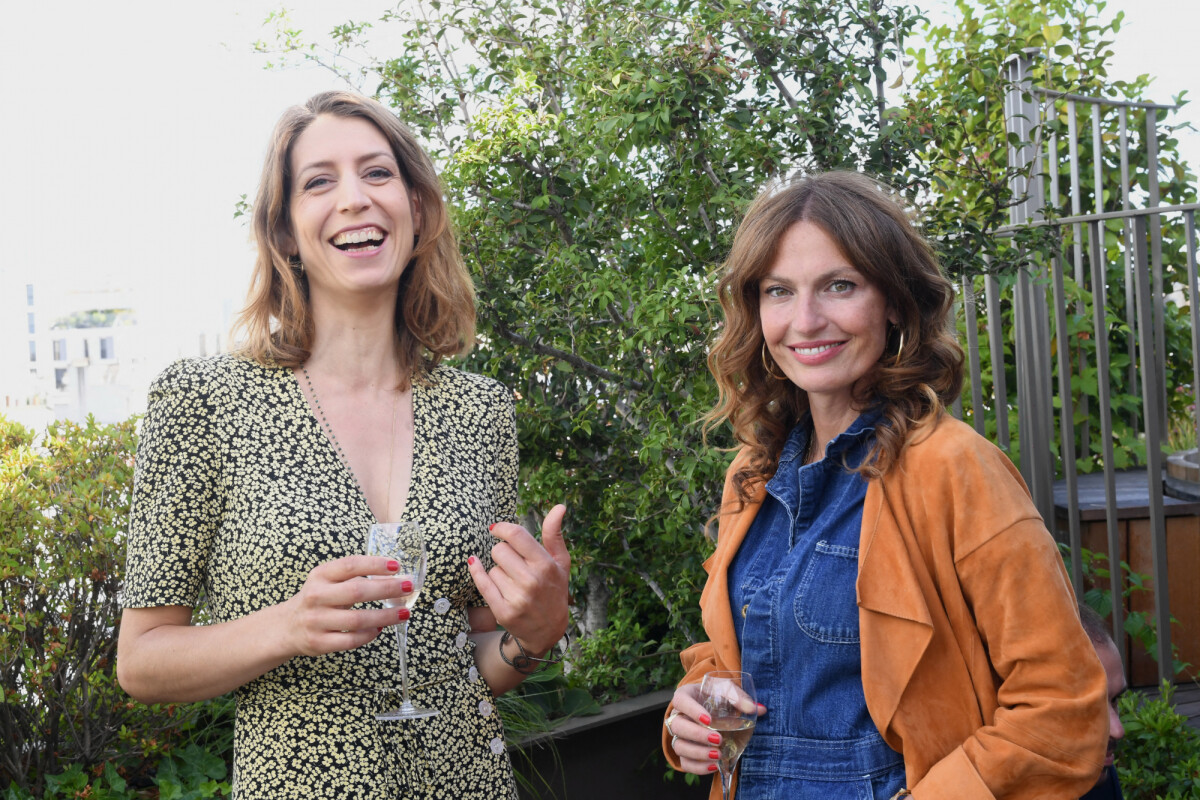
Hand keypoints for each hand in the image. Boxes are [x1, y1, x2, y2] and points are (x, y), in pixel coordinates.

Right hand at [281, 556, 415, 656]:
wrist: (286, 626)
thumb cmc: (317, 599)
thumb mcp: (327, 581)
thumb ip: (352, 576)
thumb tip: (392, 575)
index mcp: (320, 575)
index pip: (350, 565)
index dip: (374, 564)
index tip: (396, 566)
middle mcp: (316, 596)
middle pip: (357, 591)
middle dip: (387, 589)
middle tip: (407, 587)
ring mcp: (316, 621)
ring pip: (357, 620)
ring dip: (385, 616)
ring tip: (404, 612)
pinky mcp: (319, 643)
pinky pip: (351, 640)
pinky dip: (369, 635)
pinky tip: (380, 629)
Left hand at [467, 504, 569, 655]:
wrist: (548, 630)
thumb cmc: (554, 589)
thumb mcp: (560, 562)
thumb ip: (554, 534)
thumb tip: (559, 507)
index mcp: (546, 565)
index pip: (516, 535)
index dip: (502, 528)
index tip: (496, 529)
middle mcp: (532, 581)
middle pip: (499, 550)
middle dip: (502, 553)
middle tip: (512, 564)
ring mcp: (517, 597)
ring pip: (491, 568)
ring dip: (498, 571)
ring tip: (511, 582)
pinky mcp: (503, 611)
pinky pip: (482, 583)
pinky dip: (477, 572)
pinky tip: (475, 564)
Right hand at [667, 684, 765, 774]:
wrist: (716, 707)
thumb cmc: (718, 695)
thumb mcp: (728, 690)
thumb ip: (739, 698)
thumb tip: (757, 709)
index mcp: (686, 695)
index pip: (680, 700)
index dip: (692, 711)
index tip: (709, 720)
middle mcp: (678, 715)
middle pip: (677, 726)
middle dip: (697, 735)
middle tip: (718, 739)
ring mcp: (680, 735)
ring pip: (679, 746)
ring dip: (698, 753)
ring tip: (718, 755)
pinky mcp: (685, 751)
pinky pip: (685, 762)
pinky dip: (698, 767)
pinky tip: (714, 765)